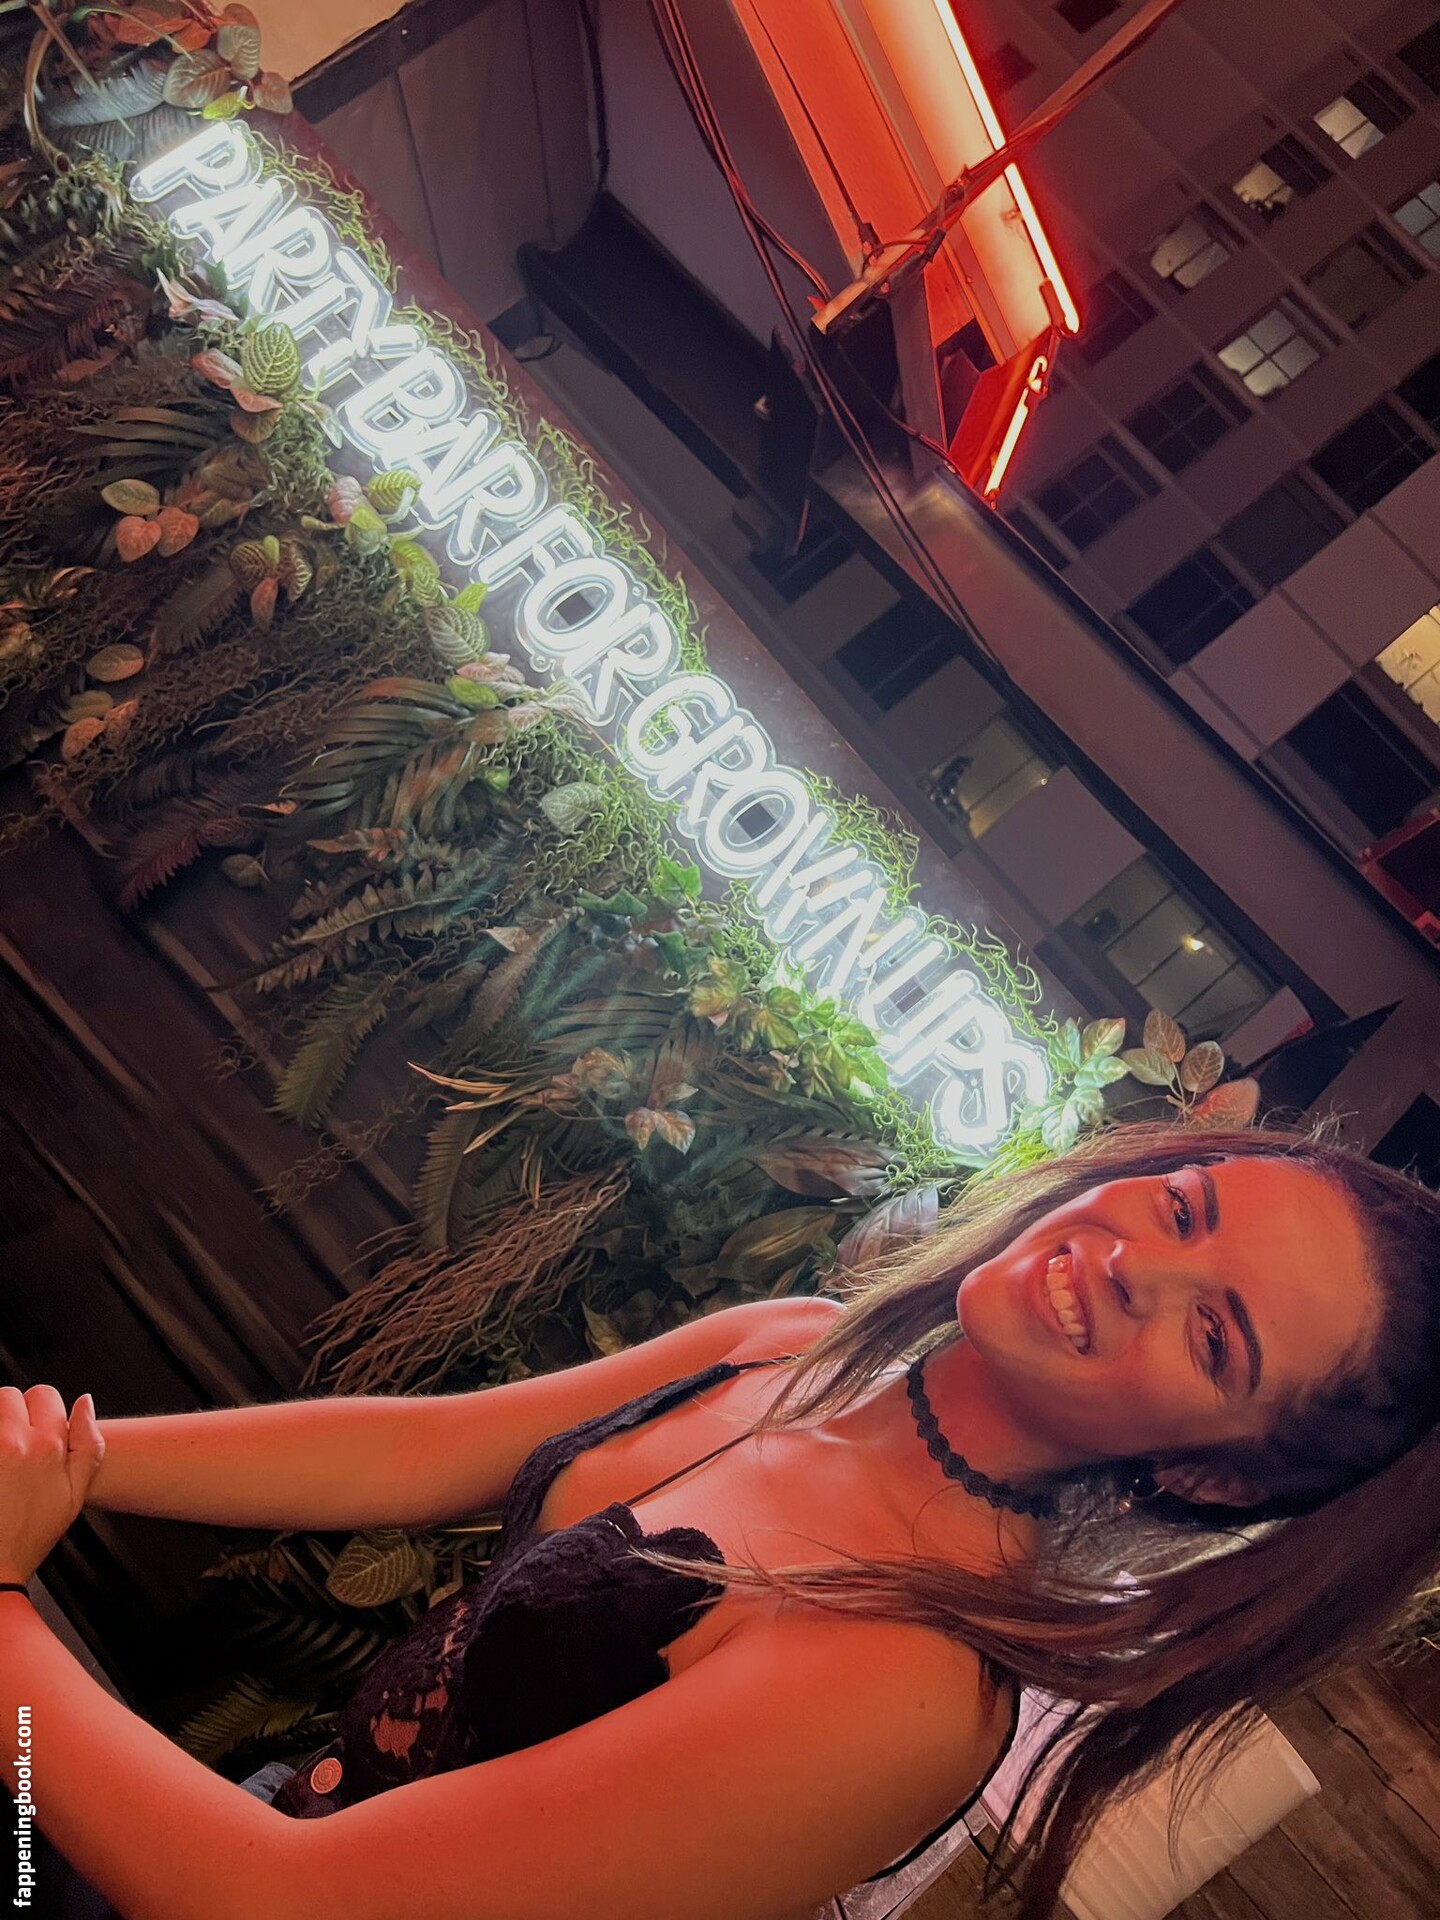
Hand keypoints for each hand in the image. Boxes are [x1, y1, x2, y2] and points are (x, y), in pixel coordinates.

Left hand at [0, 1387, 105, 1584]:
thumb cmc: (29, 1536)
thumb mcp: (75, 1495)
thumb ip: (89, 1444)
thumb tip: (85, 1403)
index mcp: (47, 1446)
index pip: (43, 1395)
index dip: (43, 1412)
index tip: (39, 1432)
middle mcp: (13, 1442)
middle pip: (9, 1396)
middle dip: (12, 1414)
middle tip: (13, 1445)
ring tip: (1, 1457)